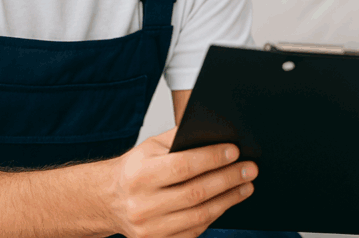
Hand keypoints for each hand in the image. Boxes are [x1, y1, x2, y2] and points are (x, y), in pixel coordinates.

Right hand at [105, 126, 254, 237]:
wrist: (109, 200)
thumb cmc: (136, 169)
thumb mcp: (151, 147)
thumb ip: (180, 137)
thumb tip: (217, 131)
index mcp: (139, 175)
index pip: (182, 166)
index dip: (212, 158)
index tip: (234, 151)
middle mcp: (142, 204)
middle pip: (195, 192)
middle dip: (228, 179)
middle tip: (249, 168)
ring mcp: (149, 228)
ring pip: (199, 215)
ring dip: (228, 199)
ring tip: (246, 185)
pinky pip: (194, 230)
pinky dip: (215, 215)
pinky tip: (227, 201)